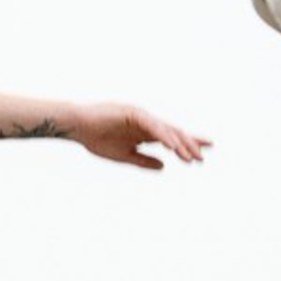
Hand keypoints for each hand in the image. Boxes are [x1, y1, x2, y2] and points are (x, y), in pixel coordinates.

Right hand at [64, 103, 207, 168]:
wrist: (77, 127)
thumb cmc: (97, 139)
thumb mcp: (124, 156)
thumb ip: (144, 161)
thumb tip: (164, 167)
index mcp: (145, 132)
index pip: (172, 138)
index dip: (187, 145)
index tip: (202, 154)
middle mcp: (147, 123)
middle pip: (174, 133)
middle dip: (189, 144)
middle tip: (202, 157)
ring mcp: (141, 117)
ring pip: (166, 130)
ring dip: (179, 144)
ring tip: (190, 156)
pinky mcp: (133, 113)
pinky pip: (152, 126)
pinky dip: (163, 135)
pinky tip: (172, 146)